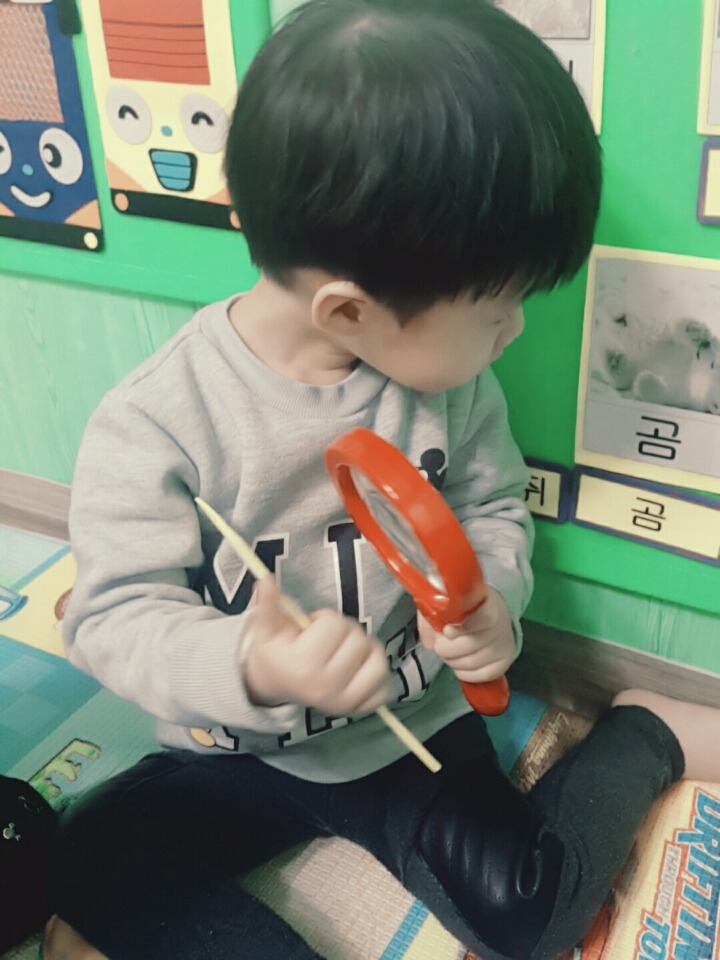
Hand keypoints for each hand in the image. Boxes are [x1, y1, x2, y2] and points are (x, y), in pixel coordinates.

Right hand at [243, 577, 390, 715]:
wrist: (275, 684)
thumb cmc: (276, 652)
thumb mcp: (267, 629)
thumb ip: (268, 603)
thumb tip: (265, 578)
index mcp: (303, 665)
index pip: (334, 624)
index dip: (324, 619)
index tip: (311, 627)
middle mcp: (325, 687)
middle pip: (357, 639)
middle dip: (345, 632)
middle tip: (327, 640)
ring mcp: (344, 701)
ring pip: (377, 659)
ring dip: (365, 649)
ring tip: (346, 650)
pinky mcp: (358, 709)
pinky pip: (384, 688)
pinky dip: (377, 674)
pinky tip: (360, 668)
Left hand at [417, 586, 514, 683]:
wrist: (492, 612)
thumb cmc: (465, 608)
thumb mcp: (448, 603)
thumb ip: (434, 617)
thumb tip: (430, 642)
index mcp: (488, 605)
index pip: (480, 619)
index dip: (460, 628)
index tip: (446, 630)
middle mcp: (501, 626)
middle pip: (469, 645)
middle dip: (446, 648)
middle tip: (439, 644)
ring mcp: (504, 646)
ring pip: (471, 663)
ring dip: (452, 661)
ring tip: (448, 652)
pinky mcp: (504, 663)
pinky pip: (480, 676)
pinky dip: (463, 673)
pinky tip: (458, 663)